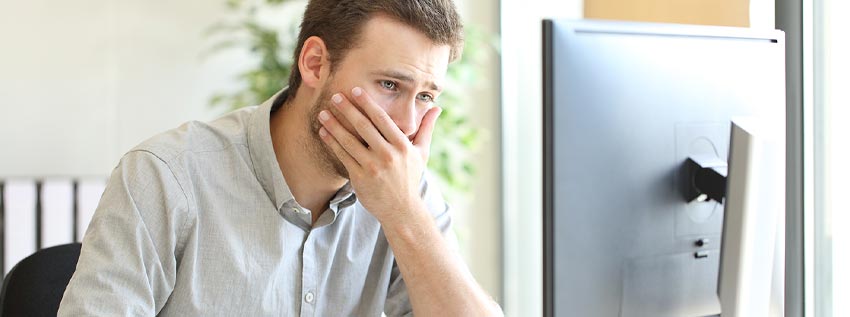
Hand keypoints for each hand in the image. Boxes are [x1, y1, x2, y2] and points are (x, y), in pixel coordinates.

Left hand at [317, 87, 441, 224]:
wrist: (402, 210)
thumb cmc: (411, 178)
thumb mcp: (422, 153)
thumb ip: (427, 128)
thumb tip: (437, 108)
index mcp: (403, 145)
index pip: (382, 119)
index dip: (367, 103)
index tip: (356, 90)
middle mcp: (388, 155)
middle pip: (364, 126)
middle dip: (348, 110)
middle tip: (335, 96)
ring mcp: (373, 167)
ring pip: (349, 141)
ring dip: (334, 125)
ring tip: (323, 113)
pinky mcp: (360, 178)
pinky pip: (343, 156)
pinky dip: (332, 143)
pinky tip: (324, 132)